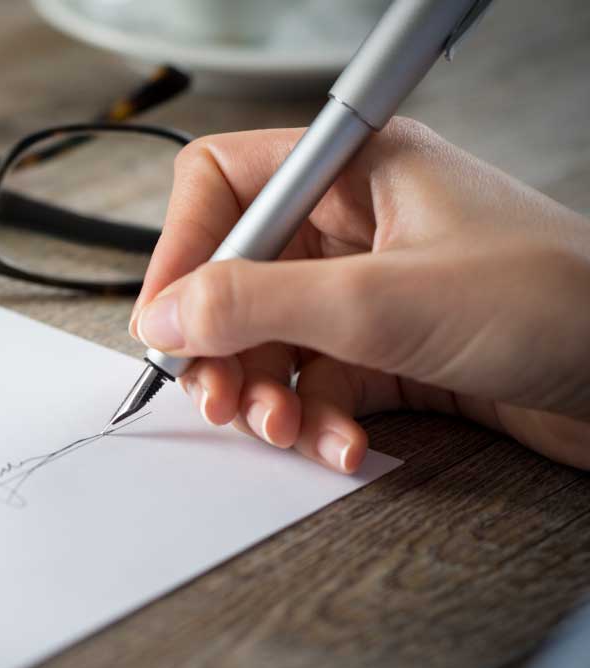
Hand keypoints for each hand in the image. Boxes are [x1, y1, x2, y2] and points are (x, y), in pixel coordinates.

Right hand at [131, 118, 589, 471]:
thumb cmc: (555, 304)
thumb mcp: (382, 301)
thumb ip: (257, 303)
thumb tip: (164, 316)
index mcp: (353, 172)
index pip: (224, 186)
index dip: (183, 249)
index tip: (163, 321)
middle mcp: (355, 226)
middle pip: (237, 276)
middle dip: (221, 344)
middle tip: (217, 397)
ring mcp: (372, 290)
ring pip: (271, 340)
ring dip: (265, 394)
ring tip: (281, 430)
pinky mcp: (391, 350)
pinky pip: (317, 383)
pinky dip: (316, 421)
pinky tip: (341, 447)